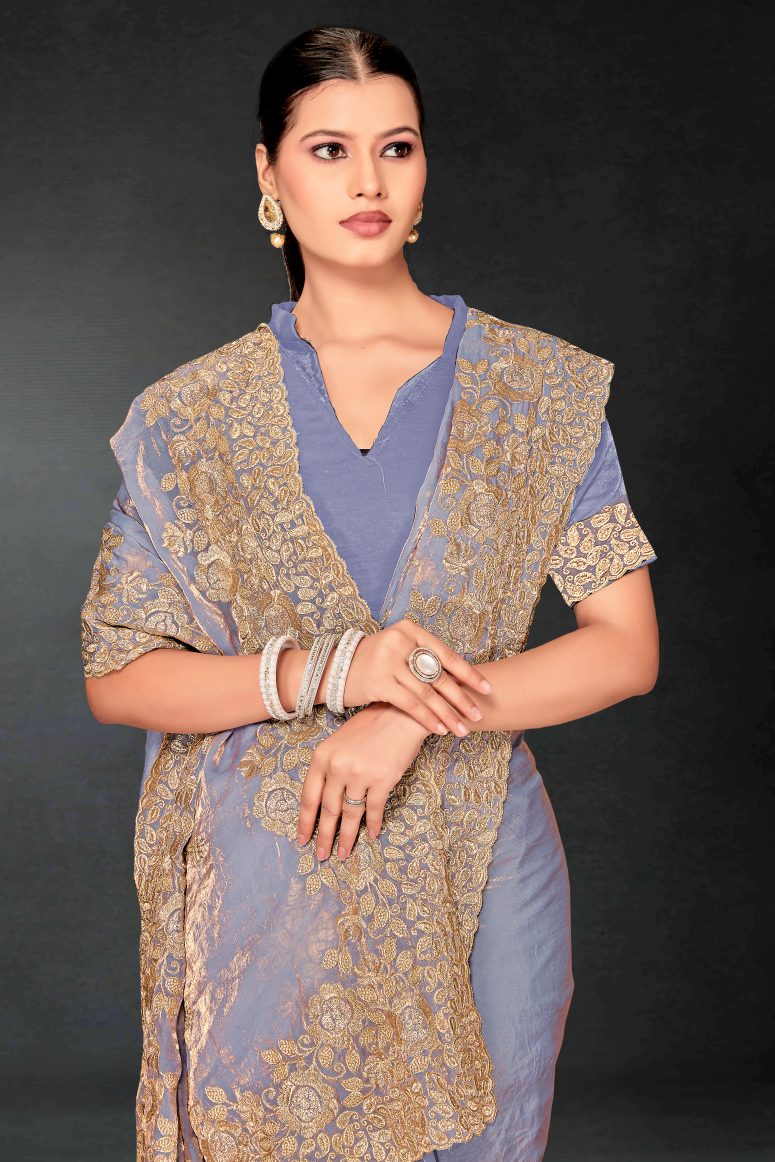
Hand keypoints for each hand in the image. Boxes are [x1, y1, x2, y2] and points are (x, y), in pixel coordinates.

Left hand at [296, 701, 430, 860]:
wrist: (402, 713)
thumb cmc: (371, 725)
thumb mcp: (340, 742)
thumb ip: (329, 767)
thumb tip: (325, 799)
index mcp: (322, 757)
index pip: (309, 797)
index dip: (305, 822)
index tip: (302, 840)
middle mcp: (338, 767)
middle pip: (328, 810)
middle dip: (324, 836)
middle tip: (321, 857)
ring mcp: (360, 774)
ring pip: (350, 814)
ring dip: (347, 837)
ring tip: (343, 853)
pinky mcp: (383, 779)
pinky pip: (374, 809)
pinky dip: (373, 824)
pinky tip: (372, 835)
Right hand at [344, 618, 491, 737]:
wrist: (334, 670)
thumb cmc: (373, 663)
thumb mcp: (398, 650)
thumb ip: (423, 658)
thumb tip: (459, 679)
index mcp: (410, 630)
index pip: (446, 654)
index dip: (468, 673)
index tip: (486, 688)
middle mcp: (400, 641)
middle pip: (439, 674)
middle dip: (461, 698)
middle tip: (478, 713)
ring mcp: (389, 660)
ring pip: (427, 692)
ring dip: (447, 713)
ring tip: (462, 728)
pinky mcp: (379, 681)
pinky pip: (410, 703)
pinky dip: (427, 718)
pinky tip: (440, 729)